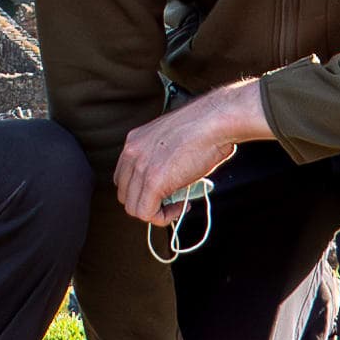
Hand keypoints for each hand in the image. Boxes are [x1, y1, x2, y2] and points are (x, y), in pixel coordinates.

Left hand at [114, 79, 268, 222]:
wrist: (215, 122)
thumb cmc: (204, 128)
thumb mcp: (172, 142)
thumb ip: (162, 161)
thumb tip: (168, 184)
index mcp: (134, 141)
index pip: (124, 178)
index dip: (141, 191)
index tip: (161, 192)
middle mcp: (131, 153)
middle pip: (125, 194)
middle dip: (147, 203)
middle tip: (170, 201)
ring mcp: (140, 168)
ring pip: (133, 208)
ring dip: (156, 212)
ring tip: (178, 204)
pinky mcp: (153, 182)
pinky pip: (147, 213)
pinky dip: (164, 217)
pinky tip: (181, 206)